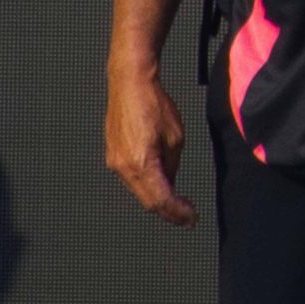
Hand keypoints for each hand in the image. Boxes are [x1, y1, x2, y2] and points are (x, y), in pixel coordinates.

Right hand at [105, 70, 196, 225]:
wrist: (129, 85)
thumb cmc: (154, 105)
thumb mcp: (176, 137)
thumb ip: (172, 164)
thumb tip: (170, 182)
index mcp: (141, 164)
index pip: (161, 199)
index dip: (177, 213)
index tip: (191, 218)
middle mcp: (123, 168)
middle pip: (147, 201)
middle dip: (168, 211)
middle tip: (186, 217)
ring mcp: (115, 163)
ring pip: (138, 191)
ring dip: (157, 199)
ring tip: (177, 204)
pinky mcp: (113, 156)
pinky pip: (131, 179)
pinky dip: (147, 186)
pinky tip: (161, 184)